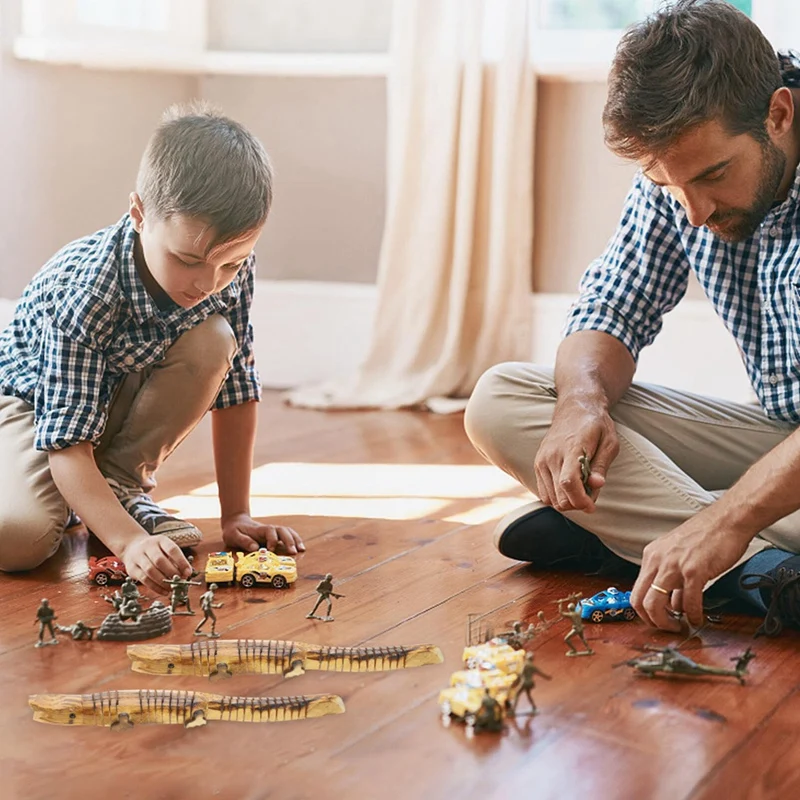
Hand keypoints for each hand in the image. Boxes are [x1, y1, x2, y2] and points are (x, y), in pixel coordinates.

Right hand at [119, 536, 191, 594]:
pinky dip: (155, 587)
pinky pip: (144, 579)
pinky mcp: (132, 568)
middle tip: (179, 581)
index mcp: (160, 540)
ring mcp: (137, 557)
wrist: (132, 547)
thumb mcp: (165, 549)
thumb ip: (175, 560)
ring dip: (163, 582)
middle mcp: (147, 546)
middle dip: (171, 572)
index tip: (188, 572)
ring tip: (172, 588)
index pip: (172, 549)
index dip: (181, 562)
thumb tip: (186, 574)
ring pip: (150, 571)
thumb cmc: (155, 550)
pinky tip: (164, 591)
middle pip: (159, 560)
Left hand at [221, 513, 305, 555]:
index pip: (270, 531)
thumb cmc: (234, 530)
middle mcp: (268, 529)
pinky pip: (288, 535)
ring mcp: (273, 532)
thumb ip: (243, 541)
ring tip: (302, 550)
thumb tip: (255, 548)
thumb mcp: (233, 535)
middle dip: (289, 541)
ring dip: (295, 540)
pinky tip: (300, 547)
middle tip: (293, 552)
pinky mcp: (275, 536)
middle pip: (283, 530)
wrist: (236, 522)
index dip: (272, 539)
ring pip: (288, 532)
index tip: (271, 550)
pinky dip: (295, 540)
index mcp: (259, 529)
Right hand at [534, 396, 618, 511]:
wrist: (574, 408)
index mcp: (572, 448)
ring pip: (550, 498)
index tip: (591, 506)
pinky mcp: (537, 463)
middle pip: (559, 495)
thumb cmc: (596, 425)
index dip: (580, 500)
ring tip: (581, 491)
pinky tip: (569, 489)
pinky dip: (556, 497)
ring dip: (567, 502)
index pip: (568, 482)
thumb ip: (601, 465)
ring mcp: (542, 460)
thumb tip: (597, 485)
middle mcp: (552, 455)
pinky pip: (544, 493)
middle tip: (590, 498)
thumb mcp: (609, 442)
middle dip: (577, 504)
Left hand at [630, 514, 752, 630]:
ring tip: (683, 624)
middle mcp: (658, 560)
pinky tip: (699, 617)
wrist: (727, 520)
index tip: (658, 619)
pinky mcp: (694, 570)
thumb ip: (670, 576)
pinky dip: (693, 615)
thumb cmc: (706, 536)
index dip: (645, 612)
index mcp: (651, 555)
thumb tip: (672, 604)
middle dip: (653, 621)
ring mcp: (674, 565)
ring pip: (656, 604)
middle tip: (668, 627)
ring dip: (669, 622)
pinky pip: (687, 602)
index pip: (636, 591)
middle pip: (640, 601)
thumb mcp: (677, 553)